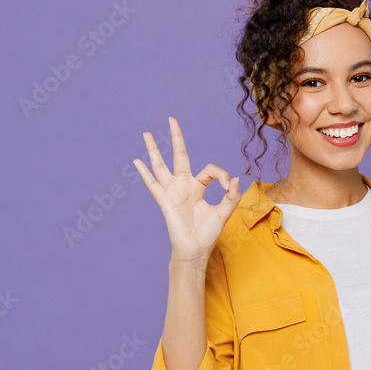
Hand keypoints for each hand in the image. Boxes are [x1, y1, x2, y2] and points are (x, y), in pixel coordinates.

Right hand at [133, 117, 241, 266]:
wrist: (195, 250)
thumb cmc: (208, 233)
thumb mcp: (224, 212)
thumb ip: (231, 196)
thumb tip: (234, 179)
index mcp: (198, 187)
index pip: (209, 170)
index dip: (220, 174)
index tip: (226, 186)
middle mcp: (183, 186)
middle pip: (179, 156)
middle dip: (177, 138)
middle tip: (172, 119)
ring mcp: (172, 192)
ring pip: (161, 166)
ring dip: (154, 150)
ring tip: (146, 134)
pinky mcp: (165, 201)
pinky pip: (153, 185)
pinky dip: (145, 174)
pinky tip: (137, 162)